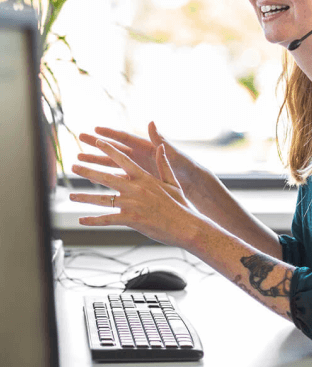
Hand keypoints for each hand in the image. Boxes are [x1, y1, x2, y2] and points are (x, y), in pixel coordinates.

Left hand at [70, 140, 198, 247]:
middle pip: (107, 177)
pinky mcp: (130, 219)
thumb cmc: (180, 204)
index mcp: (144, 177)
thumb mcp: (172, 181)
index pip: (123, 160)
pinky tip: (81, 220)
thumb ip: (163, 164)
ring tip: (70, 196)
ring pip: (103, 199)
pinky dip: (93, 220)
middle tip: (74, 166)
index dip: (109, 149)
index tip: (97, 141)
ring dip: (85, 198)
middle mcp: (136, 188)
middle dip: (89, 170)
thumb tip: (161, 147)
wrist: (185, 225)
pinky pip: (107, 219)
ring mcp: (132, 203)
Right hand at [77, 122, 199, 191]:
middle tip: (79, 138)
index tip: (95, 128)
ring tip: (78, 159)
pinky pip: (116, 179)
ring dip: (95, 162)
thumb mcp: (172, 153)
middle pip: (113, 149)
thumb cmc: (184, 166)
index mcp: (146, 147)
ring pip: (111, 164)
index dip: (109, 134)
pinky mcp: (137, 181)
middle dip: (96, 144)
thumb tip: (151, 122)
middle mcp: (138, 156)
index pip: (124, 138)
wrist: (191, 183)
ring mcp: (136, 169)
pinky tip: (91, 179)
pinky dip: (104, 179)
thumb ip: (160, 139)